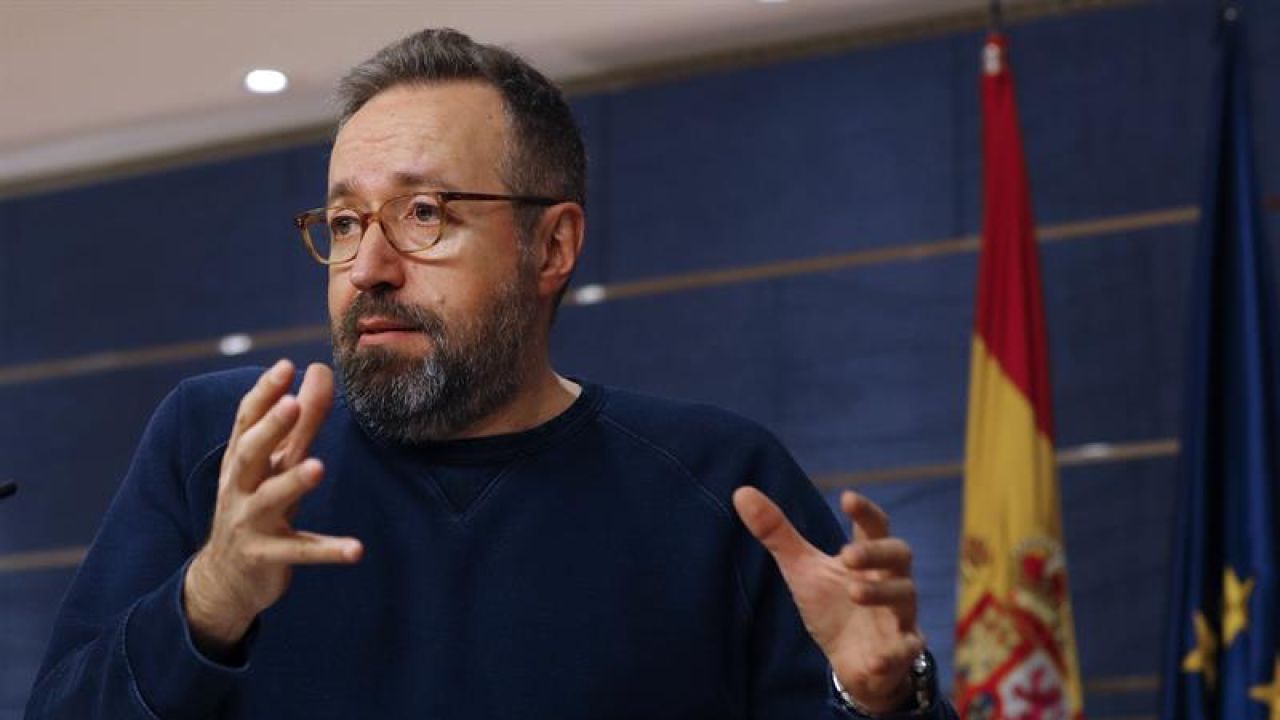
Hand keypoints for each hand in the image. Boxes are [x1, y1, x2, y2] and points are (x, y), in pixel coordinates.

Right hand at [184, 360, 362, 655]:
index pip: (247, 421)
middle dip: (270, 428)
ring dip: (293, 483)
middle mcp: (240, 487)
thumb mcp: (276, 463)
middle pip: (249, 453)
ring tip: (318, 466)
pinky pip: (300, 551)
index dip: (264, 393)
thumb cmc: (256, 504)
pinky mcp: (268, 556)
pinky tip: (356, 549)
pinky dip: (327, 550)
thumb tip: (320, 369)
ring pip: (270, 499)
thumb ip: (300, 420)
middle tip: (291, 404)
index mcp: (242, 460)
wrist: (225, 577)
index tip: (285, 366)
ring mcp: (251, 523)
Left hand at [733, 488, 923, 714]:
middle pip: (899, 554)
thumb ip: (777, 533)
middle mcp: (890, 579)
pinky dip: (892, 655)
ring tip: (853, 591)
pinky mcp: (901, 650)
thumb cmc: (832, 606)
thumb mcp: (802, 569)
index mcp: (868, 556)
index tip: (847, 498)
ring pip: (904, 596)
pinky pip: (906, 650)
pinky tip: (875, 661)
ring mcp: (899, 615)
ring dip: (881, 593)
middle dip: (876, 552)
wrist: (854, 662)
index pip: (874, 526)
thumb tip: (741, 492)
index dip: (865, 511)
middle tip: (847, 555)